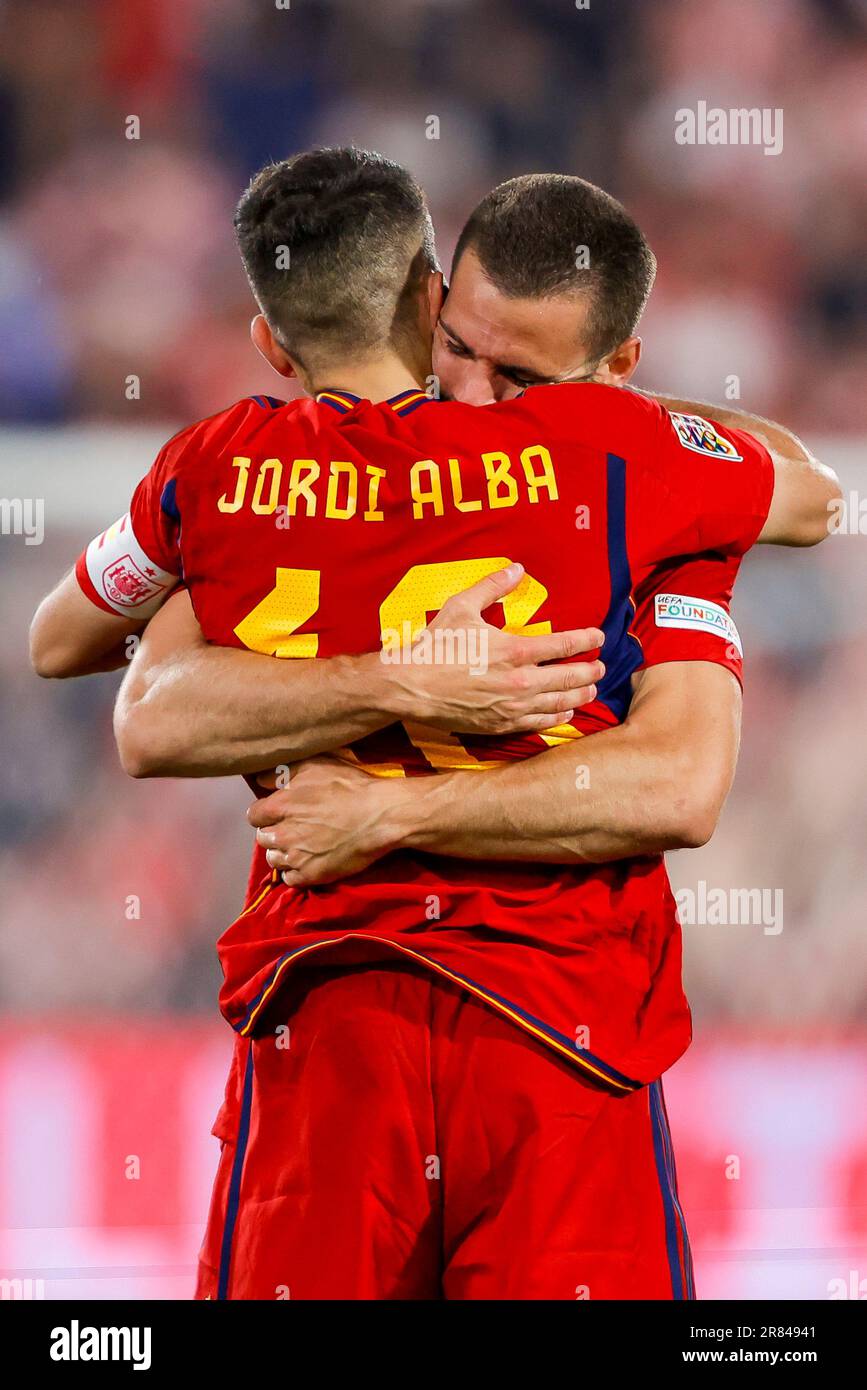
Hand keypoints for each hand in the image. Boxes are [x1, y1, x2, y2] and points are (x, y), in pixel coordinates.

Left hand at [248, 756, 398, 886]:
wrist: (380, 815)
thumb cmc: (350, 786)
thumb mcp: (316, 766)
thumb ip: (283, 772)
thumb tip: (261, 779)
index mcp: (280, 806)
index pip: (253, 815)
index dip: (265, 813)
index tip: (278, 812)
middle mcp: (283, 834)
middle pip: (262, 838)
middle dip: (273, 832)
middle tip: (291, 827)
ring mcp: (296, 857)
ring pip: (273, 859)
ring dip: (282, 852)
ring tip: (299, 845)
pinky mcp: (311, 875)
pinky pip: (289, 878)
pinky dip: (294, 871)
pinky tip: (307, 861)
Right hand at [387, 563, 604, 734]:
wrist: (411, 685)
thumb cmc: (436, 644)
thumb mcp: (462, 606)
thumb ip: (493, 587)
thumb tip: (517, 569)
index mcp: (516, 650)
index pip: (565, 644)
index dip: (587, 639)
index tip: (599, 637)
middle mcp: (521, 680)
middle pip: (570, 676)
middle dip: (590, 671)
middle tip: (602, 667)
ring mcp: (513, 706)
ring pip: (559, 702)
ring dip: (580, 695)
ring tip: (592, 690)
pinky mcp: (501, 725)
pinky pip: (539, 723)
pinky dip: (558, 718)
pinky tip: (567, 714)